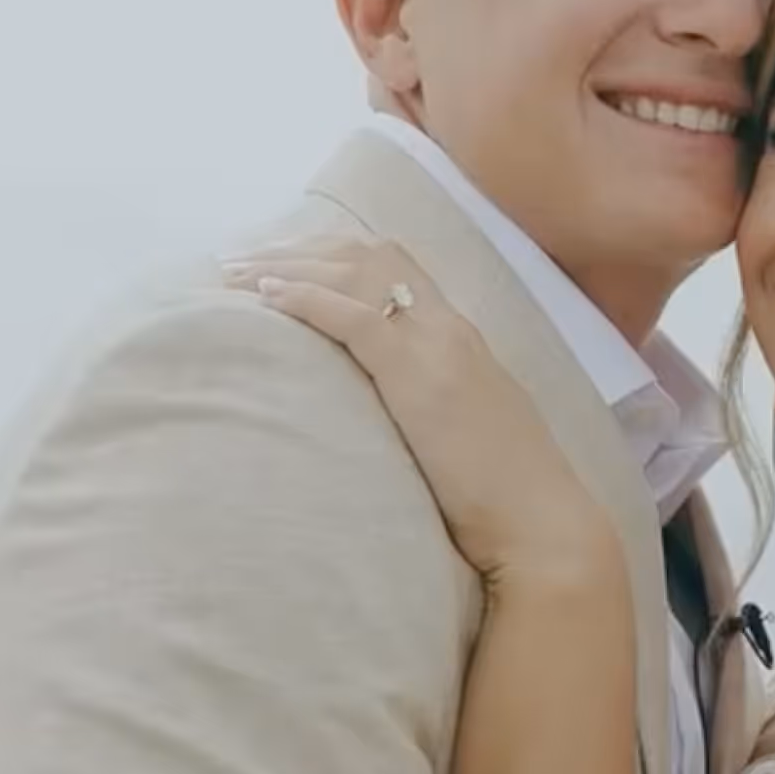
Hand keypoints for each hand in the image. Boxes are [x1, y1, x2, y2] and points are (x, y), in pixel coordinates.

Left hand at [222, 235, 622, 590]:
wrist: (541, 525)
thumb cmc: (504, 496)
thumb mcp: (463, 429)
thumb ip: (427, 403)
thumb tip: (382, 412)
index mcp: (461, 338)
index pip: (396, 264)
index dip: (332, 253)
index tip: (280, 261)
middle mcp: (450, 328)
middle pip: (367, 254)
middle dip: (298, 248)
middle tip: (239, 259)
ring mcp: (437, 347)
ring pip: (355, 274)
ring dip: (287, 266)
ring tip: (233, 273)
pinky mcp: (419, 377)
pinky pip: (354, 319)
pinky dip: (305, 299)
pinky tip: (266, 298)